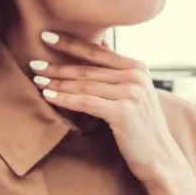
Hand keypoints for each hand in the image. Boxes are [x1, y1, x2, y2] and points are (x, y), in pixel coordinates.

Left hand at [32, 31, 184, 185]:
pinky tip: (49, 96)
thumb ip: (118, 70)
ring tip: (37, 81)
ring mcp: (131, 93)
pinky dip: (65, 99)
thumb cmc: (143, 127)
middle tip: (34, 64)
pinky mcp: (123, 112)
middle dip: (58, 66)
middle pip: (87, 69)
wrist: (161, 158)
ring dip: (57, 83)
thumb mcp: (136, 92)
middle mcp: (136, 76)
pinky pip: (86, 102)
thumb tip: (100, 43)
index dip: (71, 43)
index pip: (98, 51)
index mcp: (138, 67)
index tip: (47, 36)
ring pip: (84, 85)